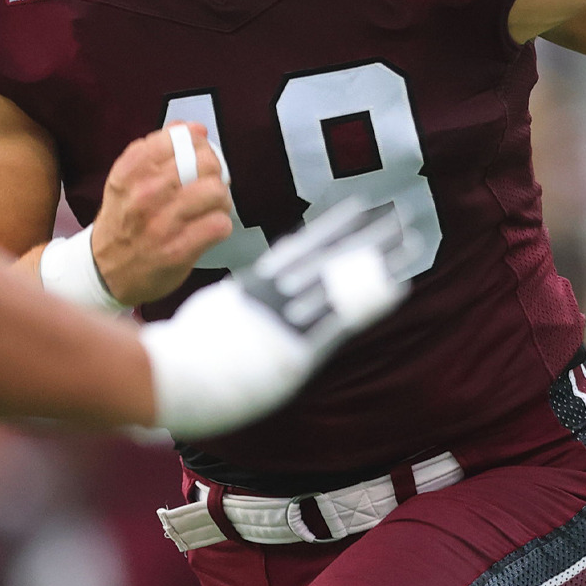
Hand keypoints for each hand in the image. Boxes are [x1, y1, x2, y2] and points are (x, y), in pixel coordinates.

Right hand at [90, 122, 233, 305]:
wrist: (104, 271)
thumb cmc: (123, 221)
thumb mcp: (127, 180)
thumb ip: (156, 151)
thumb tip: (194, 128)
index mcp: (130, 170)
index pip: (179, 138)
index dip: (197, 144)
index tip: (197, 156)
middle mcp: (144, 193)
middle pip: (205, 162)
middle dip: (214, 172)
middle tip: (209, 184)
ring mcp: (161, 223)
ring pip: (215, 191)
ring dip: (220, 200)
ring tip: (212, 207)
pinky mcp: (178, 249)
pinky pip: (219, 225)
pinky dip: (221, 226)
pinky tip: (209, 228)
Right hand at [140, 196, 419, 437]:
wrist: (175, 377)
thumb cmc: (183, 354)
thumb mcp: (213, 313)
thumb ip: (239, 300)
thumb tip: (247, 292)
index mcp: (257, 285)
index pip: (304, 247)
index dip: (335, 226)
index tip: (360, 208)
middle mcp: (278, 294)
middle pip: (332, 255)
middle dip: (368, 234)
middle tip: (400, 213)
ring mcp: (289, 319)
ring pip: (344, 280)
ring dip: (379, 259)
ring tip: (409, 239)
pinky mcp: (299, 349)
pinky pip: (344, 320)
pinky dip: (371, 301)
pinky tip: (399, 286)